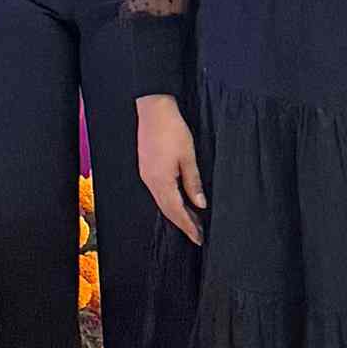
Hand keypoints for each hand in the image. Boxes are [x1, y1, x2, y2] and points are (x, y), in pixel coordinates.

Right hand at [138, 95, 206, 245]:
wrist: (153, 109)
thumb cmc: (172, 130)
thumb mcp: (188, 157)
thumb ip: (193, 182)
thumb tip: (200, 204)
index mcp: (161, 181)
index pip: (176, 211)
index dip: (188, 226)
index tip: (199, 239)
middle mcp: (151, 181)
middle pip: (167, 209)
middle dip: (183, 223)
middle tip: (198, 234)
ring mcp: (146, 174)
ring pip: (162, 201)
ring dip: (177, 213)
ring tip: (193, 221)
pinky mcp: (147, 167)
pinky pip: (158, 192)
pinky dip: (170, 201)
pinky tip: (179, 201)